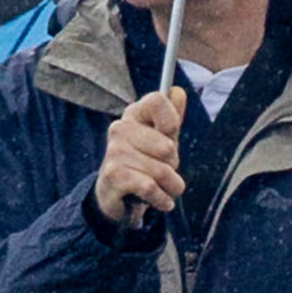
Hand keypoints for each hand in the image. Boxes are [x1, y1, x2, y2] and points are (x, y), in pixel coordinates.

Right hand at [94, 87, 185, 223]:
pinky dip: (162, 199)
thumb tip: (178, 91)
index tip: (169, 137)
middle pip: (168, 146)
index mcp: (134, 115)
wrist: (116, 198)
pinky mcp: (113, 175)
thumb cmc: (143, 165)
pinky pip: (150, 187)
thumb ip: (171, 118)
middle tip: (162, 170)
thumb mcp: (162, 142)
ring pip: (162, 171)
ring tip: (162, 189)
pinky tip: (160, 200)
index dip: (171, 121)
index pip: (157, 100)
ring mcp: (114, 151)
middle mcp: (120, 128)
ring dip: (170, 187)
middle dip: (173, 165)